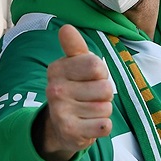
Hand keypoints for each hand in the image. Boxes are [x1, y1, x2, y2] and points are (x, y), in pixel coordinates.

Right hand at [35, 25, 113, 160]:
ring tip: (88, 111)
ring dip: (102, 111)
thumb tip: (66, 28)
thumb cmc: (75, 89)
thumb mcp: (74, 65)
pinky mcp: (70, 132)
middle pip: (105, 88)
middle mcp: (55, 89)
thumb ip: (74, 47)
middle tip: (89, 98)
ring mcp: (61, 112)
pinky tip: (90, 125)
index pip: (97, 66)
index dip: (101, 73)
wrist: (60, 126)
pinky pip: (104, 126)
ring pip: (106, 108)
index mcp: (57, 69)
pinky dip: (102, 126)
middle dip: (104, 94)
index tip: (90, 78)